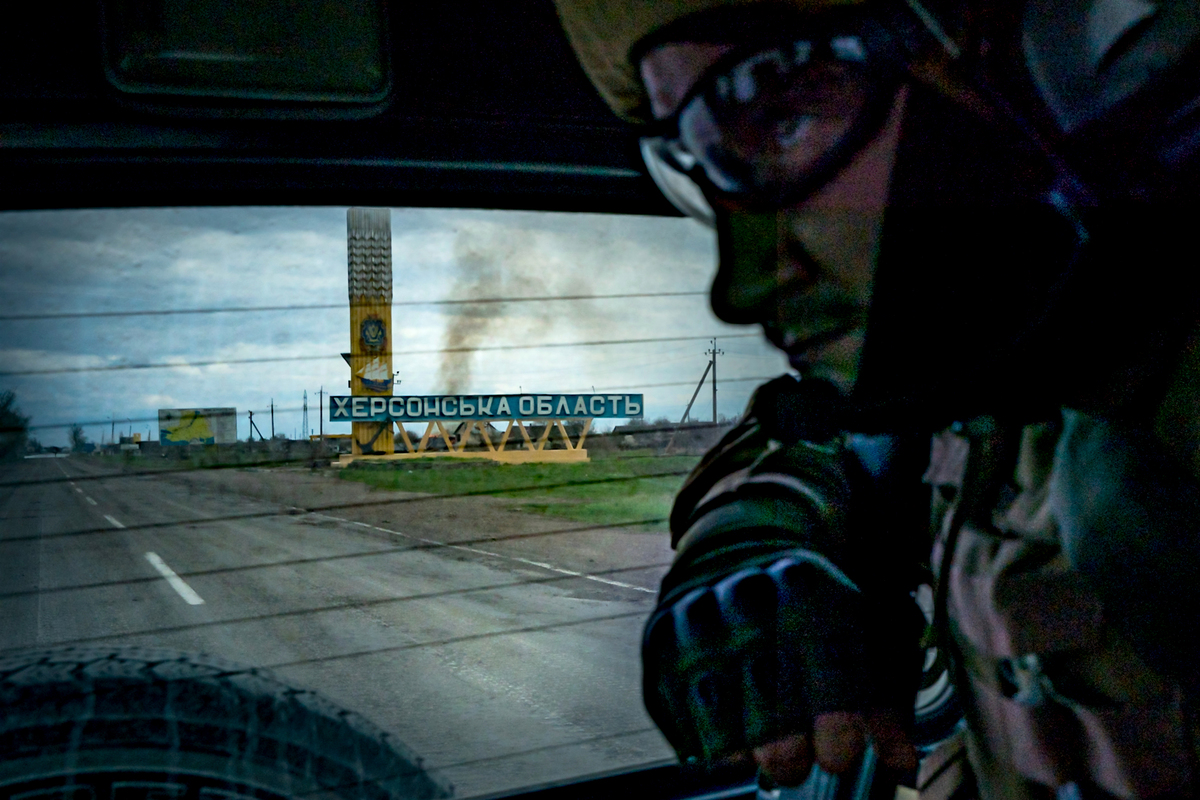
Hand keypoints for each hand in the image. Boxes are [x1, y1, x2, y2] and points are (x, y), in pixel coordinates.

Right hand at [642, 548, 922, 780]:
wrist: (740, 555)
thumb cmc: (809, 612)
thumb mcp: (855, 635)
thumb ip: (880, 703)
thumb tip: (903, 767)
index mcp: (803, 584)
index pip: (820, 650)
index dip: (831, 709)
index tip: (840, 760)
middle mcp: (744, 592)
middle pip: (759, 673)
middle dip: (777, 734)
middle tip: (792, 770)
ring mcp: (695, 613)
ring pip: (707, 689)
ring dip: (729, 739)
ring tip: (750, 764)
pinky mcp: (657, 637)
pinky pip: (667, 695)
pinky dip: (691, 732)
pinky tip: (716, 751)